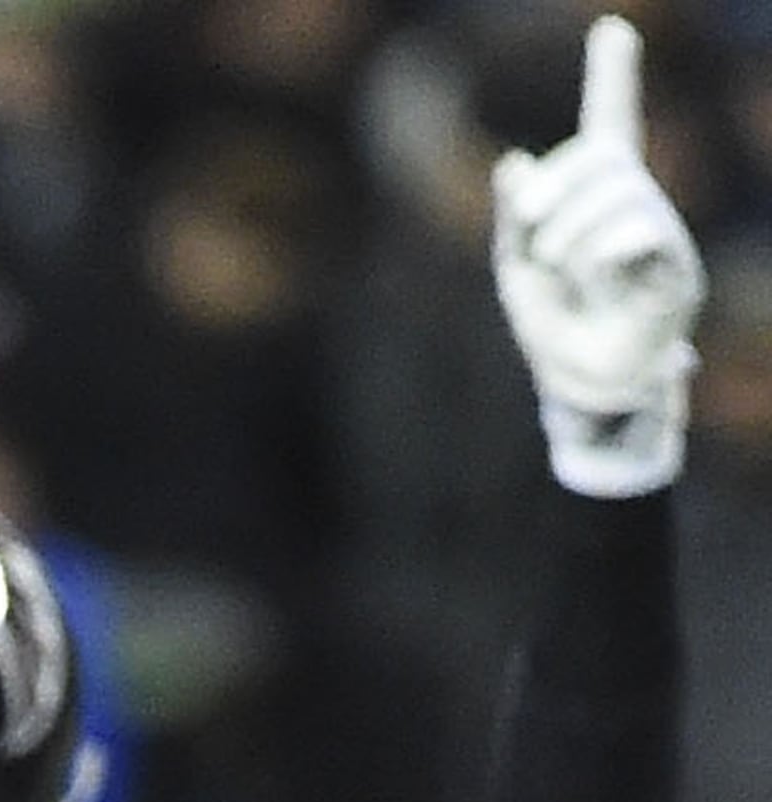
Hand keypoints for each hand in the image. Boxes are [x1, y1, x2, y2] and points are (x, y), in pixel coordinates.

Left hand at [493, 17, 703, 495]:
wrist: (586, 383)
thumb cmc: (555, 325)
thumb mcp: (517, 266)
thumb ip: (516, 215)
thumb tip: (514, 163)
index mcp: (596, 200)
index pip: (609, 125)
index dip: (611, 76)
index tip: (612, 28)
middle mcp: (636, 204)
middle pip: (599, 159)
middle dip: (551, 195)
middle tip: (533, 238)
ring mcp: (658, 231)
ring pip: (615, 192)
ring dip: (567, 233)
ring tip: (566, 272)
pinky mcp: (671, 266)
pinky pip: (631, 233)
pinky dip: (598, 257)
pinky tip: (603, 281)